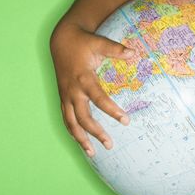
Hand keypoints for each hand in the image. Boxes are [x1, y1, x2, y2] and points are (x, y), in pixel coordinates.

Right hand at [50, 20, 133, 156]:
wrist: (61, 41)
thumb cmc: (82, 42)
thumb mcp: (99, 42)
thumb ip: (115, 49)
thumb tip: (133, 53)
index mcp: (83, 79)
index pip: (99, 99)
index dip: (112, 111)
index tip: (125, 121)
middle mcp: (72, 91)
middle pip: (83, 118)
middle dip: (96, 132)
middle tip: (110, 145)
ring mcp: (65, 96)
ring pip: (71, 123)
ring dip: (81, 139)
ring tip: (93, 153)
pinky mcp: (62, 98)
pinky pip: (66, 119)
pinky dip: (73, 132)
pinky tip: (81, 142)